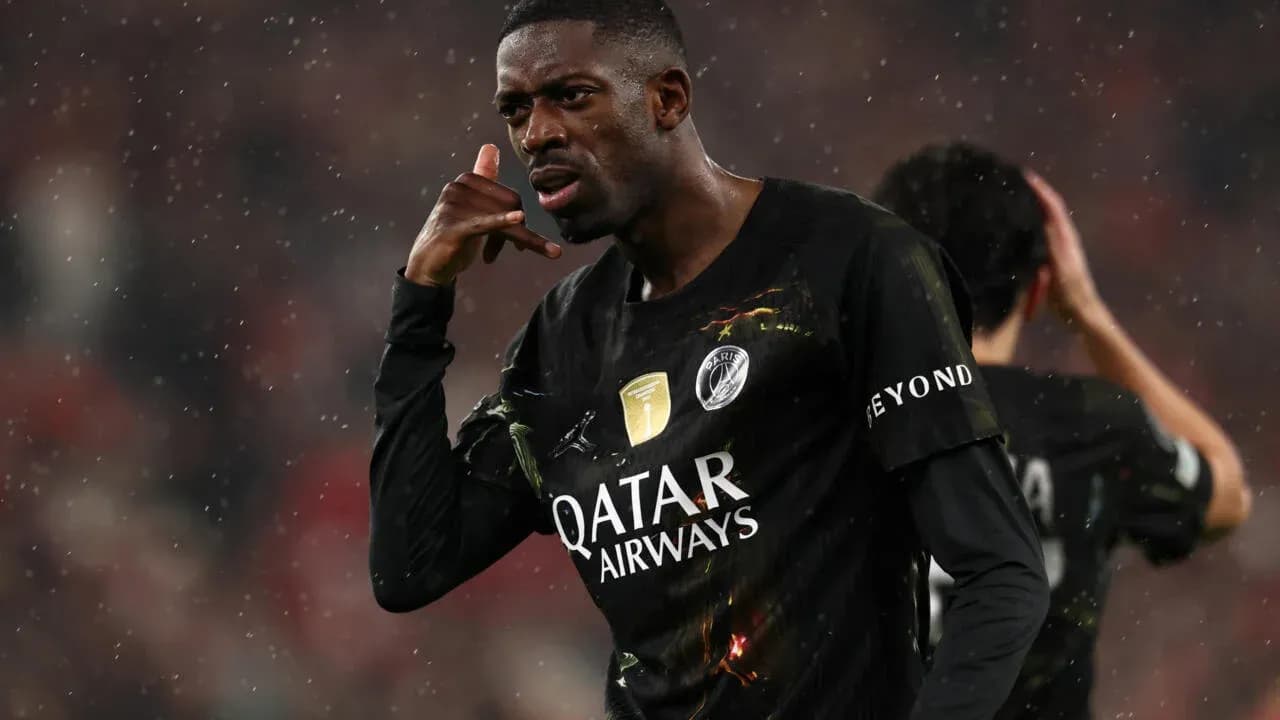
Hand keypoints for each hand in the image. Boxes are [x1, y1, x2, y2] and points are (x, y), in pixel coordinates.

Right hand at [405, 144, 561, 285]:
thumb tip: (491, 147)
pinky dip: (502, 222)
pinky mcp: (452, 227)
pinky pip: (483, 223)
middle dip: (520, 231)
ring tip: (518, 253)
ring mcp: (453, 207)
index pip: (510, 196)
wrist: (427, 265)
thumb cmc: (455, 235)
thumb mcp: (474, 206)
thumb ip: (484, 178)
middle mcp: (458, 188)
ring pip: (502, 219)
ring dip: (515, 240)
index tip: (519, 239)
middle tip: (519, 249)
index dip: (519, 218)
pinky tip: (518, 219)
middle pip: (509, 205)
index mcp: (467, 181)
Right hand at [1024, 170, 1103, 324]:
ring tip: (1015, 198)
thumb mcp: (1059, 267)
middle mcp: (1064, 237)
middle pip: (1049, 208)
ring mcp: (1060, 247)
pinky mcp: (1054, 257)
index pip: (1052, 205)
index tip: (1024, 175)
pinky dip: (1031, 224)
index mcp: (1065, 236)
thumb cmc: (1070, 292)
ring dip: (1033, 207)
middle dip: (1035, 193)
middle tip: (1015, 181)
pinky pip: (1040, 234)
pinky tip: (1019, 228)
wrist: (1081, 312)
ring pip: (1045, 220)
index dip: (1040, 189)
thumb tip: (1043, 219)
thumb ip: (1052, 243)